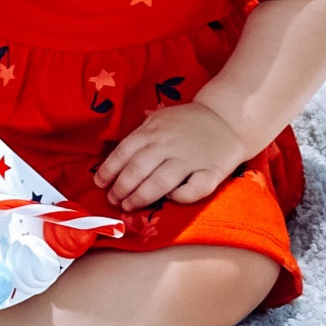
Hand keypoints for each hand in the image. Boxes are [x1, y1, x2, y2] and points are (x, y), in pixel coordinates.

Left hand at [93, 102, 244, 211]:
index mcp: (153, 131)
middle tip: (113, 200)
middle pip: (139, 169)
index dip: (109, 170)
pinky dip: (180, 196)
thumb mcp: (157, 122)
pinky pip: (194, 189)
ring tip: (128, 206)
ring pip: (160, 182)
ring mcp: (191, 159)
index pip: (125, 152)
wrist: (225, 120)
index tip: (100, 184)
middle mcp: (169, 145)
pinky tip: (170, 199)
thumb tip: (113, 163)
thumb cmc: (185, 124)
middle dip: (121, 187)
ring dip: (141, 196)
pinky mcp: (212, 172)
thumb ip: (139, 138)